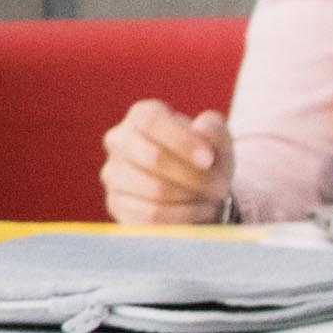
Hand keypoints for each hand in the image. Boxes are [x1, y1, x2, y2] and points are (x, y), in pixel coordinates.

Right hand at [101, 99, 231, 225]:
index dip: (182, 141)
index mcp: (141, 116)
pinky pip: (150, 214)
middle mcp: (119, 141)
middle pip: (152, 158)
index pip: (151, 122)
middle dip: (194, 176)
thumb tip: (201, 130)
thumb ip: (213, 129)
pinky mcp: (116, 204)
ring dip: (191, 198)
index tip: (209, 160)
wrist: (194, 190)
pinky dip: (182, 215)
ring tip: (211, 200)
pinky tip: (198, 212)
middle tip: (219, 186)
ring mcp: (113, 174)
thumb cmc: (203, 158)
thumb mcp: (217, 139)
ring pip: (153, 189)